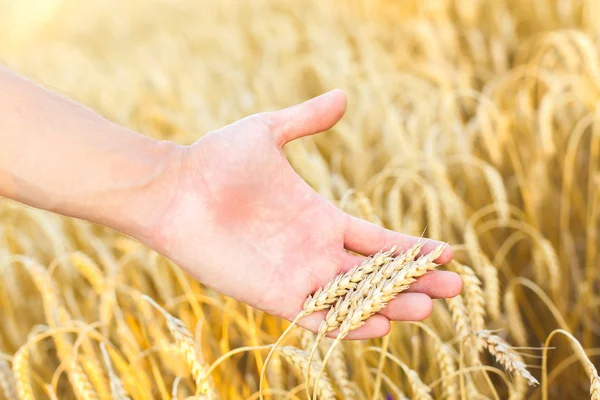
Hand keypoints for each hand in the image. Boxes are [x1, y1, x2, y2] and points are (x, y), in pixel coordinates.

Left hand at [146, 90, 461, 338]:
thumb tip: (343, 95)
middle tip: (455, 291)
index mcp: (321, 216)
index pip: (378, 238)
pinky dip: (348, 324)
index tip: (449, 253)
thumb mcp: (268, 132)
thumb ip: (306, 120)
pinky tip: (380, 326)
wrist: (174, 189)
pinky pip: (317, 316)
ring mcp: (296, 274)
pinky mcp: (273, 295)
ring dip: (391, 305)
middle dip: (415, 281)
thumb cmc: (217, 160)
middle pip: (376, 272)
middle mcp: (315, 249)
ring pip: (354, 297)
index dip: (413, 247)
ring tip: (427, 310)